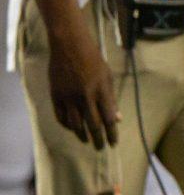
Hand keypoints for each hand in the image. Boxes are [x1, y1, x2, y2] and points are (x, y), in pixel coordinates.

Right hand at [48, 35, 119, 149]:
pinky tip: (74, 130)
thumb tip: (117, 119)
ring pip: (76, 124)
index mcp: (101, 90)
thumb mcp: (107, 76)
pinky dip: (68, 126)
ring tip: (88, 141)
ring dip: (82, 136)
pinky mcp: (56, 96)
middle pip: (93, 125)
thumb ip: (111, 99)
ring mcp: (69, 96)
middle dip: (99, 139)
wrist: (69, 45)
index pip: (108, 118)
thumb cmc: (93, 59)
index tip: (114, 143)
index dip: (112, 133)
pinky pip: (61, 117)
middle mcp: (85, 96)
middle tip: (101, 148)